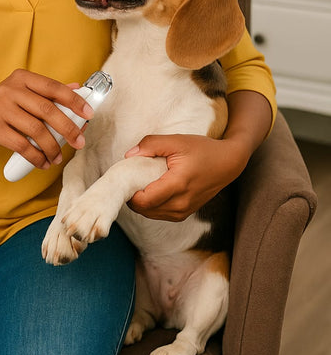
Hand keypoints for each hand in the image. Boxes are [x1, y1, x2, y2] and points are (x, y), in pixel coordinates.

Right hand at [0, 69, 91, 168]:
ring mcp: (1, 109)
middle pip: (47, 110)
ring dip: (52, 147)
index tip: (88, 114)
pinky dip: (37, 157)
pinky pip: (22, 146)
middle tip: (80, 142)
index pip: (53, 87)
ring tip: (58, 156)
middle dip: (68, 128)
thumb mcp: (24, 92)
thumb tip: (78, 88)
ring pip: (36, 130)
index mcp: (22, 77)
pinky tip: (43, 162)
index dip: (74, 100)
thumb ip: (49, 92)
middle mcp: (11, 90)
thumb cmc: (5, 105)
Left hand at [125, 133, 246, 221]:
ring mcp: (184, 212)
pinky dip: (152, 204)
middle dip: (133, 197)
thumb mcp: (176, 141)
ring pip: (151, 214)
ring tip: (142, 182)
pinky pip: (160, 214)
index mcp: (178, 185)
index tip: (126, 178)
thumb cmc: (202, 150)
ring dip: (142, 202)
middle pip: (145, 209)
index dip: (129, 192)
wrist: (227, 163)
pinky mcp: (184, 214)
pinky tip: (153, 189)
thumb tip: (129, 156)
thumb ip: (151, 144)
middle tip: (131, 178)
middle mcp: (181, 204)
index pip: (144, 200)